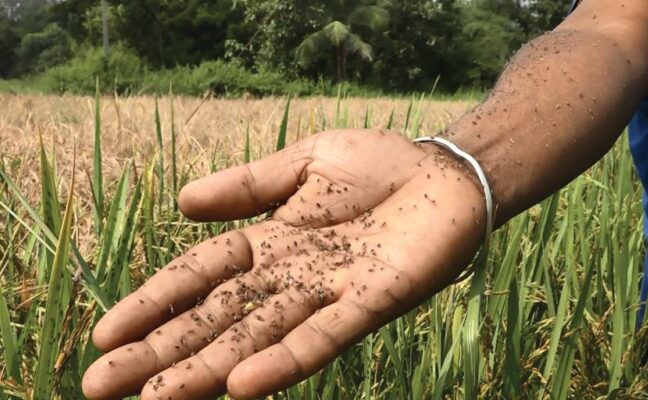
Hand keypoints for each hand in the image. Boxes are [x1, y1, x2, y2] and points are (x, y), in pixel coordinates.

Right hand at [81, 130, 485, 399]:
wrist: (448, 173)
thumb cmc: (380, 165)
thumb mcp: (304, 162)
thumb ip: (248, 185)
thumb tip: (180, 204)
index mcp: (271, 242)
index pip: (199, 276)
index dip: (153, 303)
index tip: (104, 335)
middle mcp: (291, 277)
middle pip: (215, 318)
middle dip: (160, 352)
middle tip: (99, 389)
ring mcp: (329, 293)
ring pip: (258, 337)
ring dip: (207, 369)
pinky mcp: (372, 302)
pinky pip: (322, 337)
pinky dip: (284, 361)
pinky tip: (243, 386)